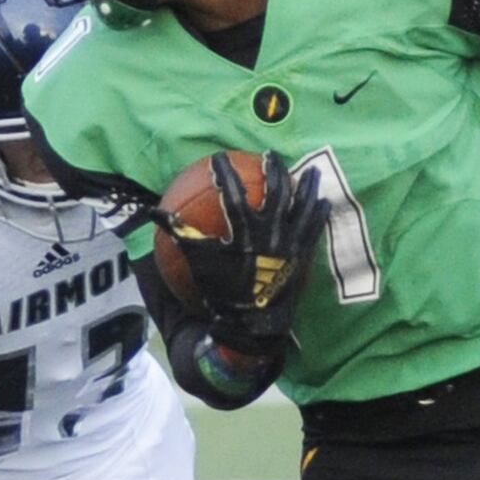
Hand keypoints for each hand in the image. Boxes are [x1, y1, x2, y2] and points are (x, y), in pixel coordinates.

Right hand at [155, 152, 329, 357]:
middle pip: (276, 190)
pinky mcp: (304, 254)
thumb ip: (181, 233)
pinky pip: (315, 227)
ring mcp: (291, 241)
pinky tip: (324, 201)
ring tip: (310, 171)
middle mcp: (271, 231)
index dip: (225, 172)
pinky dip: (320, 213)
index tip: (218, 157)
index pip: (233, 192)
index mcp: (244, 231)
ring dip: (307, 185)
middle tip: (270, 155)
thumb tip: (155, 213)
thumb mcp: (199, 262)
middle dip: (274, 168)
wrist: (254, 323)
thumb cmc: (223, 292)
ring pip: (303, 204)